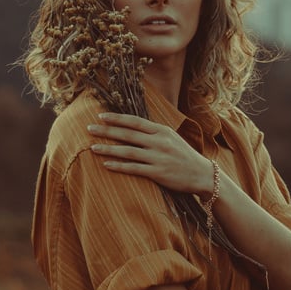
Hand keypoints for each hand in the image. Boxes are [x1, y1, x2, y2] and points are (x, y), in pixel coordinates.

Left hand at [86, 112, 211, 195]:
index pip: (135, 121)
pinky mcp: (158, 173)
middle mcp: (159, 142)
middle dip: (107, 131)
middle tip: (88, 128)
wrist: (202, 174)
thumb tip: (132, 126)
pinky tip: (106, 164)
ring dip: (109, 149)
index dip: (117, 118)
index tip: (101, 116)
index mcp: (161, 130)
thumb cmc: (183, 155)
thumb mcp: (170, 138)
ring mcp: (158, 157)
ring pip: (128, 151)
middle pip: (128, 134)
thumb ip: (153, 132)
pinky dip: (119, 166)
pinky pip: (134, 168)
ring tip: (93, 148)